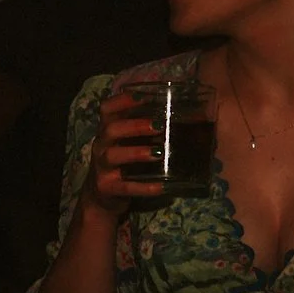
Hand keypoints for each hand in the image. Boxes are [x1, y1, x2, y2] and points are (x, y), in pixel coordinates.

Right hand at [81, 92, 165, 218]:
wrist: (102, 196)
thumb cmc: (123, 163)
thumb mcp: (129, 144)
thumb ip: (148, 131)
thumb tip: (191, 116)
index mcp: (108, 131)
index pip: (106, 109)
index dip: (122, 100)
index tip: (144, 96)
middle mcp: (101, 146)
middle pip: (111, 129)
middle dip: (135, 125)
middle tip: (159, 125)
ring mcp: (102, 167)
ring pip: (113, 155)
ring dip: (136, 152)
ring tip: (159, 153)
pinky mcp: (107, 187)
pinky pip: (126, 187)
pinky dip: (144, 187)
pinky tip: (162, 186)